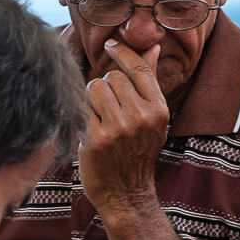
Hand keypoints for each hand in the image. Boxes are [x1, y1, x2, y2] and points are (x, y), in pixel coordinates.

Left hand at [79, 41, 168, 217]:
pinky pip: (81, 108)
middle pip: (112, 77)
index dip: (123, 52)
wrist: (126, 195)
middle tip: (108, 108)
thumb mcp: (152, 118)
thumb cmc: (137, 152)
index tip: (110, 45)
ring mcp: (118, 130)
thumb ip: (149, 81)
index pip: (139, 69)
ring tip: (99, 118)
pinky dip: (82, 116)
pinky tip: (91, 131)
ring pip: (94, 88)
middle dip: (105, 86)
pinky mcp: (96, 140)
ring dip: (91, 98)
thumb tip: (152, 45)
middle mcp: (141, 118)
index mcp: (158, 110)